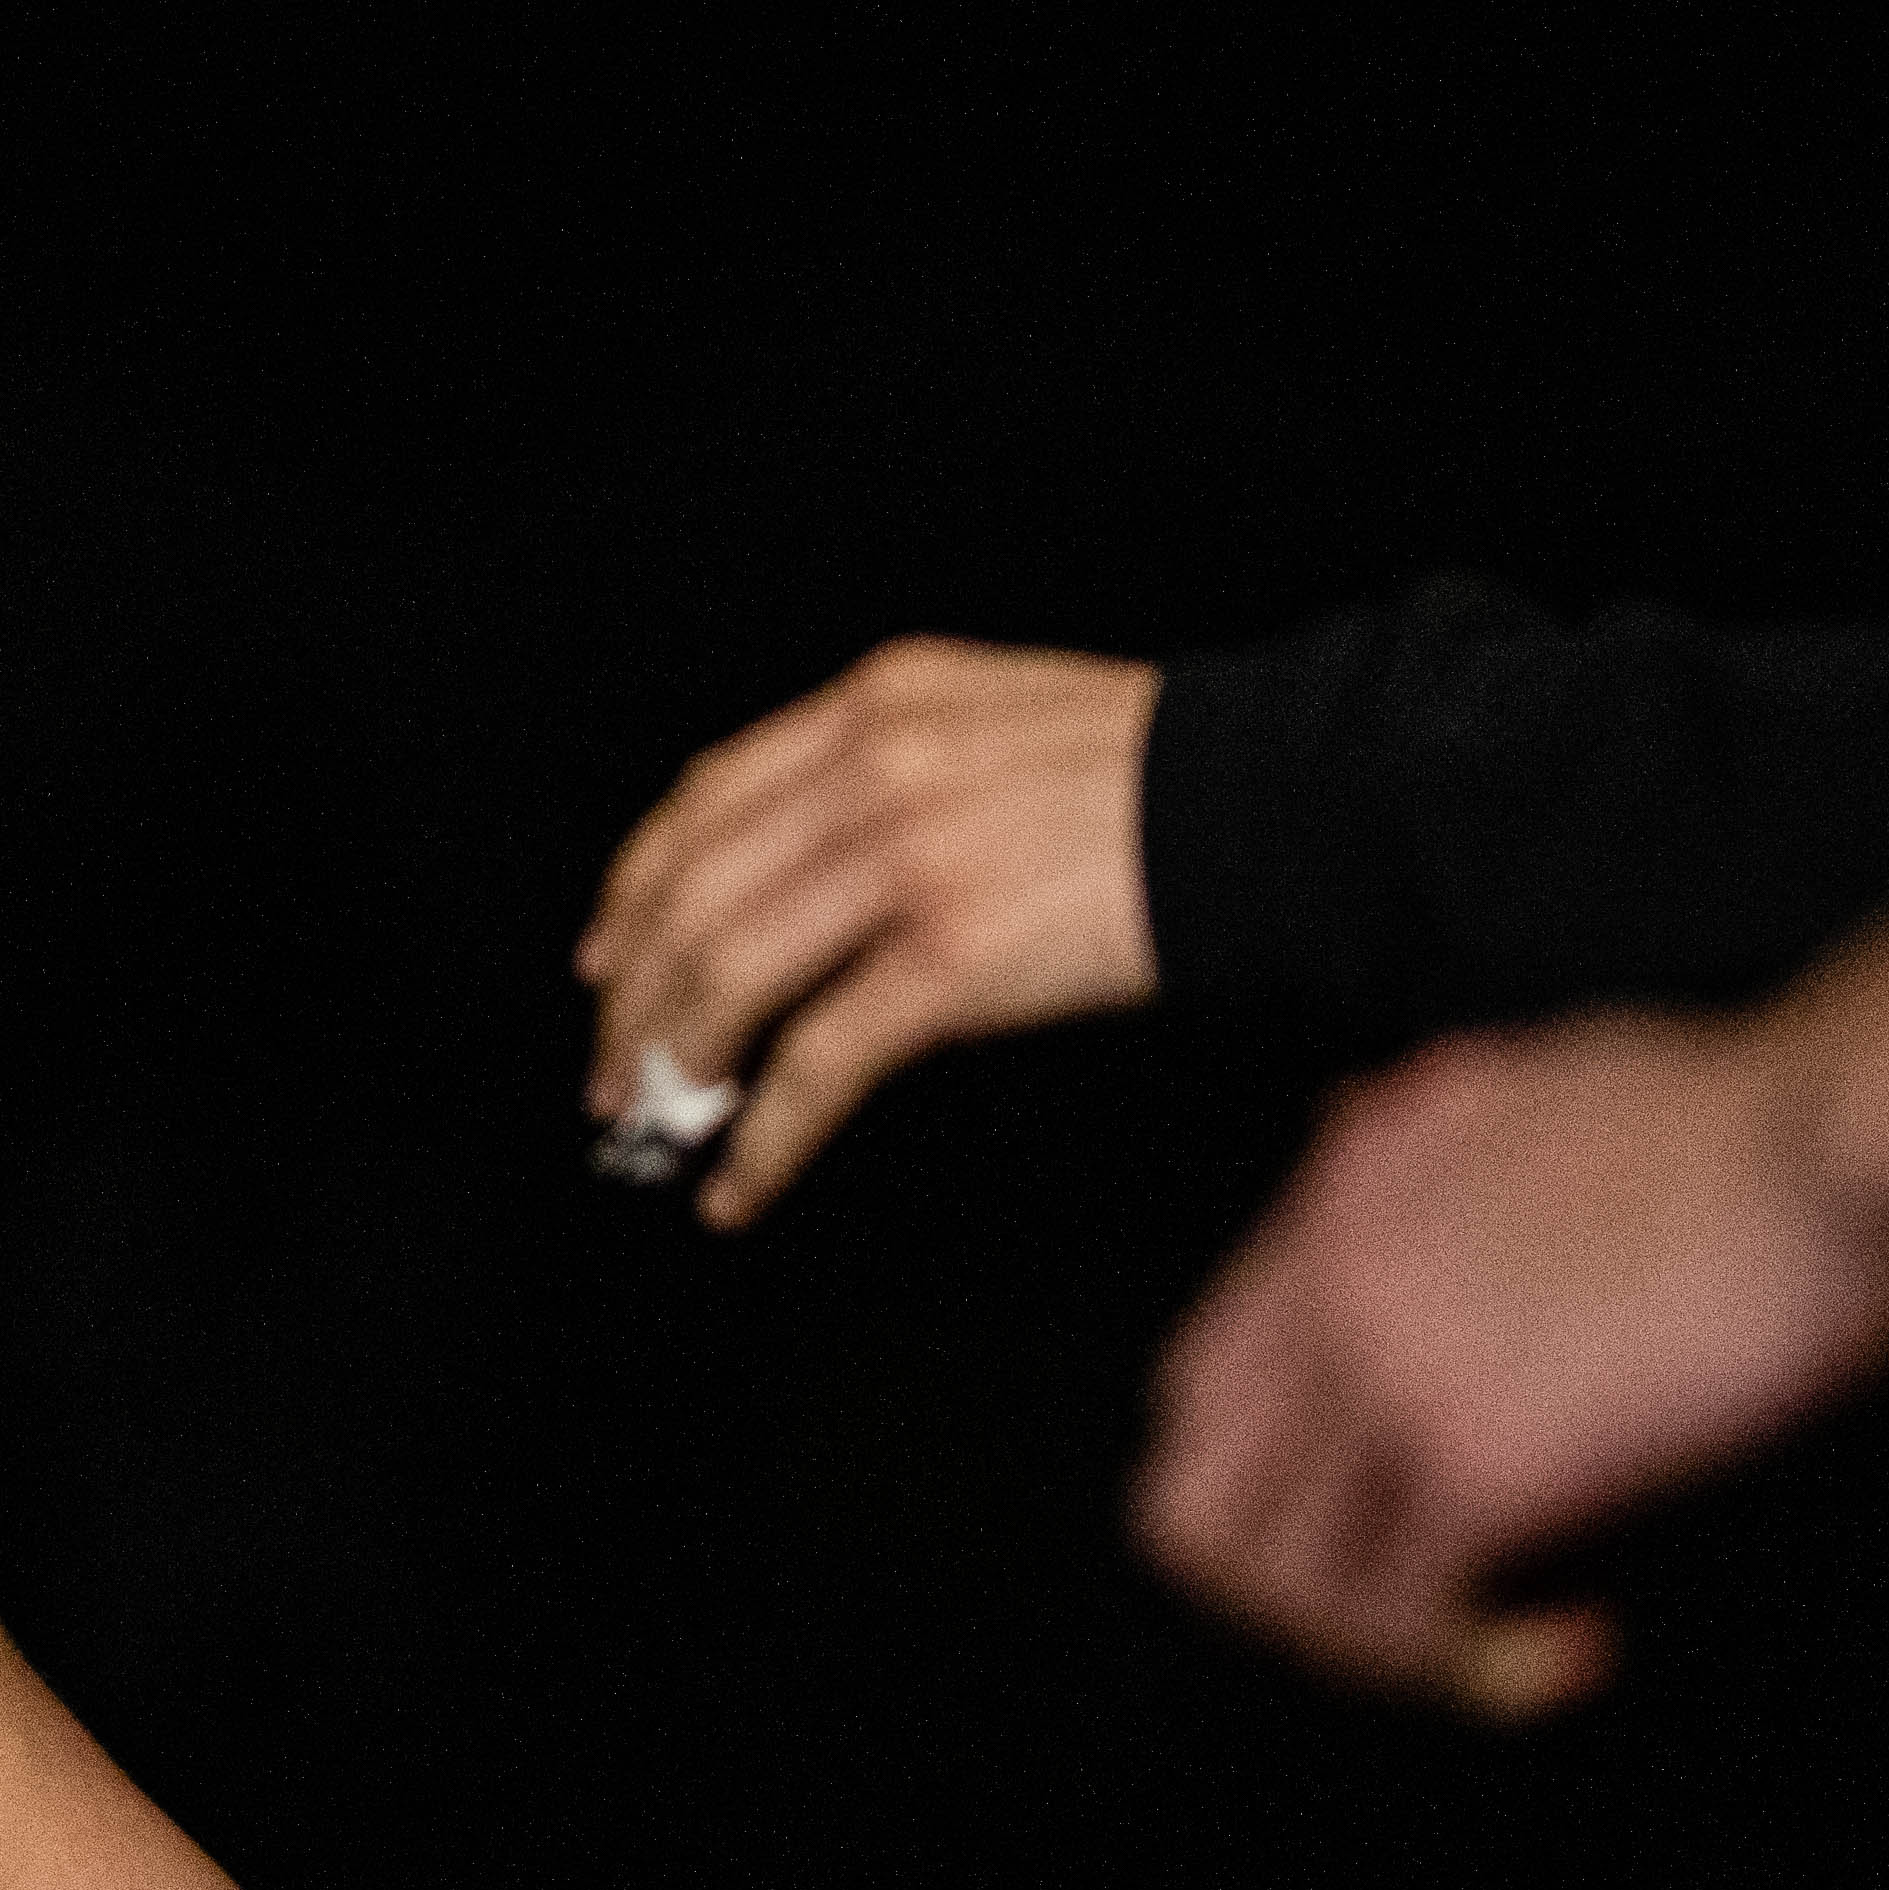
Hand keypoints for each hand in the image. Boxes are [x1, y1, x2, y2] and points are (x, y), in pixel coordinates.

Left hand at [573, 637, 1158, 1224]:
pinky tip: (740, 1185)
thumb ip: (892, 768)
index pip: (705, 798)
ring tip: (661, 1127)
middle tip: (615, 1075)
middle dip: (635, 1001)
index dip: (636, 891)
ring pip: (731, 976)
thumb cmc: (1159, 780)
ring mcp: (911, 861)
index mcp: (878, 704)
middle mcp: (874, 768)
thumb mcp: (998, 724)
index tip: (607, 961)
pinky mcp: (956, 958)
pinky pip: (818, 1063)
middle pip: (693, 895)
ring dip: (676, 1066)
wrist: (1281, 803)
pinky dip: (763, 1138)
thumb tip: (795, 874)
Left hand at [1134, 1009, 1888, 1717]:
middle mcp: (1333, 1297)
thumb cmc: (1745, 1107)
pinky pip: (1411, 1618)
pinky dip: (1483, 1666)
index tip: (1400, 1512)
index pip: (1197, 1393)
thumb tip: (1343, 1111)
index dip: (1280, 1482)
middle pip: (1199, 1509)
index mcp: (1335, 1209)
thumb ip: (1424, 1120)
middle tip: (1432, 1612)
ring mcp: (1398, 1382)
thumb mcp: (1529, 1076)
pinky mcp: (1488, 1463)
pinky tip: (1580, 1647)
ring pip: (1289, 1584)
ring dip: (1391, 1648)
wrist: (1844, 1127)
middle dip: (1297, 1592)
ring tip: (1513, 1649)